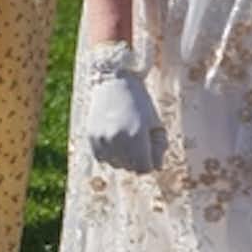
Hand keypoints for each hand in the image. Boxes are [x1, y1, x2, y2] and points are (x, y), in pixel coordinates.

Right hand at [77, 45, 166, 172]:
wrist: (114, 82)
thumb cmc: (140, 102)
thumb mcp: (156, 124)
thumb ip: (159, 148)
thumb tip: (156, 168)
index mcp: (136, 137)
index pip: (145, 169)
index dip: (150, 160)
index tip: (150, 147)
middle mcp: (117, 141)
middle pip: (130, 168)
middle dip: (137, 159)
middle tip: (138, 138)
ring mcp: (102, 140)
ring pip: (116, 165)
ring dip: (123, 157)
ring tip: (125, 136)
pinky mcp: (91, 138)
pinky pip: (103, 158)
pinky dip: (110, 153)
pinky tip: (114, 136)